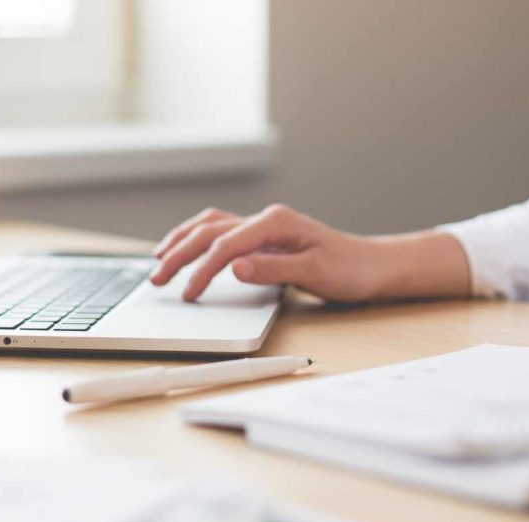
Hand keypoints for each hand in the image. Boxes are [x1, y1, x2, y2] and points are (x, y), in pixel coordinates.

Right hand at [149, 204, 383, 301]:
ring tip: (158, 259)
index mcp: (275, 222)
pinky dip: (198, 239)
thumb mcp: (314, 272)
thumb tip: (234, 267)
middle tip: (156, 279)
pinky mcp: (263, 237)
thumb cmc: (349, 269)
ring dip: (182, 241)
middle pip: (209, 232)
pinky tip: (187, 249)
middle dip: (179, 254)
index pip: (226, 245)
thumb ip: (272, 269)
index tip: (188, 294)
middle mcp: (265, 219)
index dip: (202, 270)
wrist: (371, 266)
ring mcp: (263, 226)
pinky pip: (221, 232)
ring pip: (210, 226)